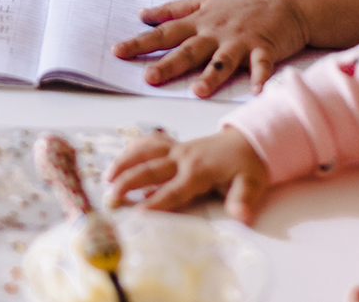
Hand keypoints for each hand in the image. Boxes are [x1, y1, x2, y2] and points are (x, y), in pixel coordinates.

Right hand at [104, 128, 268, 224]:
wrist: (248, 140)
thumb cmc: (247, 165)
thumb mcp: (252, 183)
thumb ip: (243, 200)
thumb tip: (241, 217)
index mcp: (199, 171)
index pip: (173, 190)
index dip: (155, 202)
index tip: (137, 213)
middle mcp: (183, 157)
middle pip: (150, 169)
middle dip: (128, 183)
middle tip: (110, 198)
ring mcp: (176, 148)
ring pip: (144, 152)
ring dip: (124, 163)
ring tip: (106, 178)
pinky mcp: (174, 144)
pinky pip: (149, 142)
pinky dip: (133, 148)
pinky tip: (120, 158)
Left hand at [112, 0, 311, 97]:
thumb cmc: (244, 3)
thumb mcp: (205, 1)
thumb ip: (173, 10)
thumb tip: (143, 14)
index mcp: (199, 22)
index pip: (164, 33)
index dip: (140, 42)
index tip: (117, 52)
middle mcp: (216, 32)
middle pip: (188, 50)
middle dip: (168, 64)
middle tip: (149, 78)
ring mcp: (240, 40)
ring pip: (222, 60)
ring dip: (211, 76)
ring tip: (198, 91)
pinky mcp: (265, 48)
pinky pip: (262, 65)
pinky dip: (261, 77)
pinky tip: (258, 91)